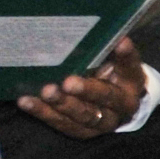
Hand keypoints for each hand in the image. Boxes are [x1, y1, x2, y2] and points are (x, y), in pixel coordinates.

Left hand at [15, 42, 147, 139]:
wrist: (111, 104)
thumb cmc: (106, 73)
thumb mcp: (110, 60)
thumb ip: (105, 48)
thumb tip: (94, 27)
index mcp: (132, 81)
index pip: (131, 66)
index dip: (125, 55)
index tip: (120, 42)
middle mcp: (122, 105)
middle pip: (107, 98)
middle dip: (87, 90)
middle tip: (68, 82)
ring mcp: (102, 122)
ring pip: (84, 116)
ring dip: (63, 104)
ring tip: (45, 92)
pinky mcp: (82, 131)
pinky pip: (62, 123)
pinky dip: (43, 112)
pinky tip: (27, 101)